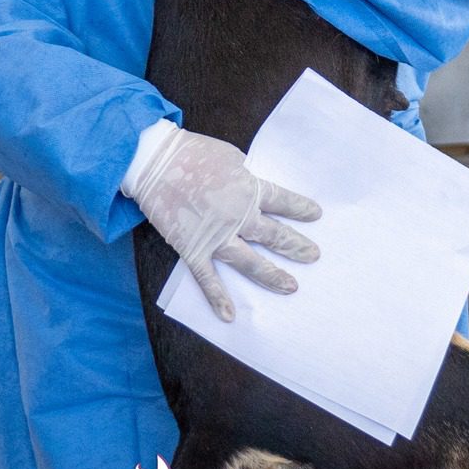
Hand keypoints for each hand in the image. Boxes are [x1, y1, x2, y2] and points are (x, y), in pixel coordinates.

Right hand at [123, 125, 321, 320]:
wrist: (154, 162)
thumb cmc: (192, 153)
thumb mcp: (231, 157)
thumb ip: (246, 177)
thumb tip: (253, 190)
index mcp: (249, 189)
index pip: (283, 202)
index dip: (300, 209)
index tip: (314, 215)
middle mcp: (238, 216)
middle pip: (274, 236)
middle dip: (296, 246)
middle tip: (313, 255)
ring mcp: (216, 237)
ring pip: (250, 263)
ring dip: (272, 276)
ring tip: (291, 287)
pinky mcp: (192, 249)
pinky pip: (207, 278)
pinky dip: (217, 298)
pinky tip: (229, 316)